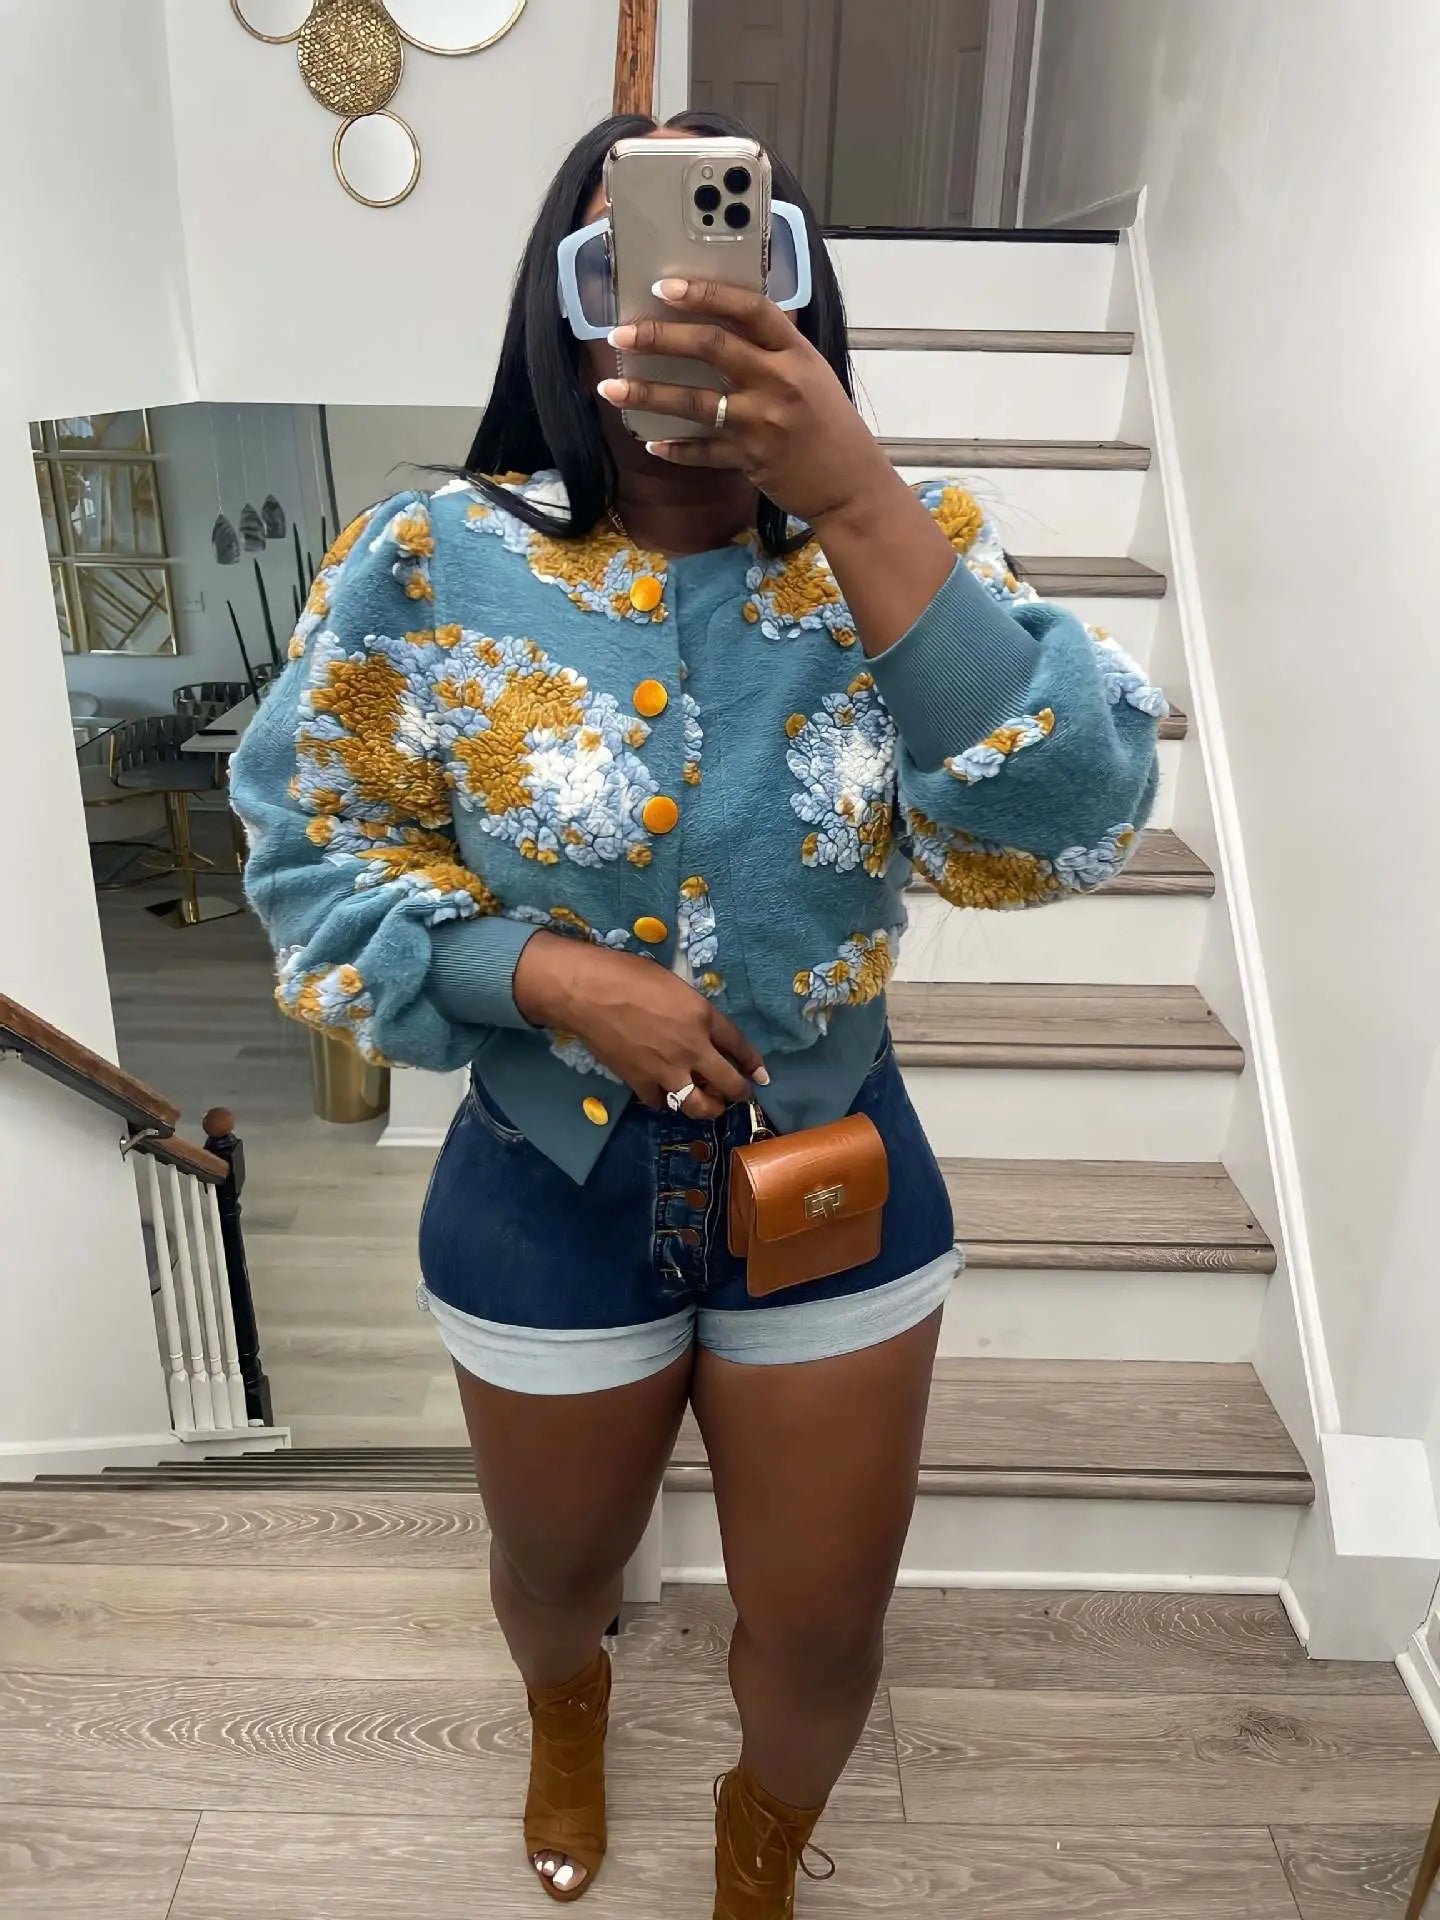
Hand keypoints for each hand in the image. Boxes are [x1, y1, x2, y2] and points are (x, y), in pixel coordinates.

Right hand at [514, 932, 767, 1119]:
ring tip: (708, 1105)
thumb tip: (698, 1026)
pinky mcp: (640, 1082)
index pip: (740, 1045)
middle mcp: (693, 1048)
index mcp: (703, 1016)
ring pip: (699, 1105)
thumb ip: (692, 1009)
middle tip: (740, 1096)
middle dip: (740, 1094)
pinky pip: (661, 1103)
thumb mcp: (673, 983)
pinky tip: (666, 1095)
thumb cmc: (628, 975)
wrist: (589, 992)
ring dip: (709, 1108)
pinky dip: (666, 1101)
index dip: (753, 1062)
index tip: (760, 1075)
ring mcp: (667, 1070)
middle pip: (729, 1084)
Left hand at [597, 277, 898, 528]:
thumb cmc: (830, 427)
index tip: (663, 288)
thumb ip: (772, 352)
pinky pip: (702, 451)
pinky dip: (675, 448)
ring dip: (647, 394)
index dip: (704, 294)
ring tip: (610, 388)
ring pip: (695, 402)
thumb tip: (722, 327)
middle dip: (659, 338)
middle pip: (712, 347)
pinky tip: (651, 442)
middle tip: (621, 334)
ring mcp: (763, 422)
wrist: (852, 485)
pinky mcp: (751, 458)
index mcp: (796, 352)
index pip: (748, 309)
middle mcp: (779, 381)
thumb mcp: (812, 375)